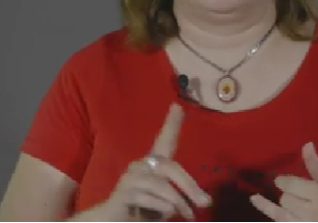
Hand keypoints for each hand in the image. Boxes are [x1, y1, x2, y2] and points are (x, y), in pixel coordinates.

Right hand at [100, 103, 211, 220]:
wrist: (112, 222)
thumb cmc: (143, 211)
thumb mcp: (167, 203)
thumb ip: (181, 197)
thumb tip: (204, 200)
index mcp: (152, 165)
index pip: (164, 141)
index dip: (171, 124)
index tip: (178, 106)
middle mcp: (140, 165)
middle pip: (170, 168)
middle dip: (190, 186)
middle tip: (205, 202)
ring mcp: (131, 177)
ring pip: (164, 187)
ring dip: (177, 205)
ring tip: (182, 215)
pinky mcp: (124, 192)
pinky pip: (153, 200)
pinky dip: (162, 211)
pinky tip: (153, 215)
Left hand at [249, 142, 317, 221]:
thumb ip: (316, 166)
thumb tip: (307, 145)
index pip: (292, 185)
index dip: (285, 183)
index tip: (282, 182)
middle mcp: (311, 211)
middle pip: (286, 199)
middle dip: (288, 195)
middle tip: (295, 196)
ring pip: (281, 212)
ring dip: (283, 205)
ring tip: (281, 200)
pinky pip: (279, 220)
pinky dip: (266, 208)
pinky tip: (255, 199)